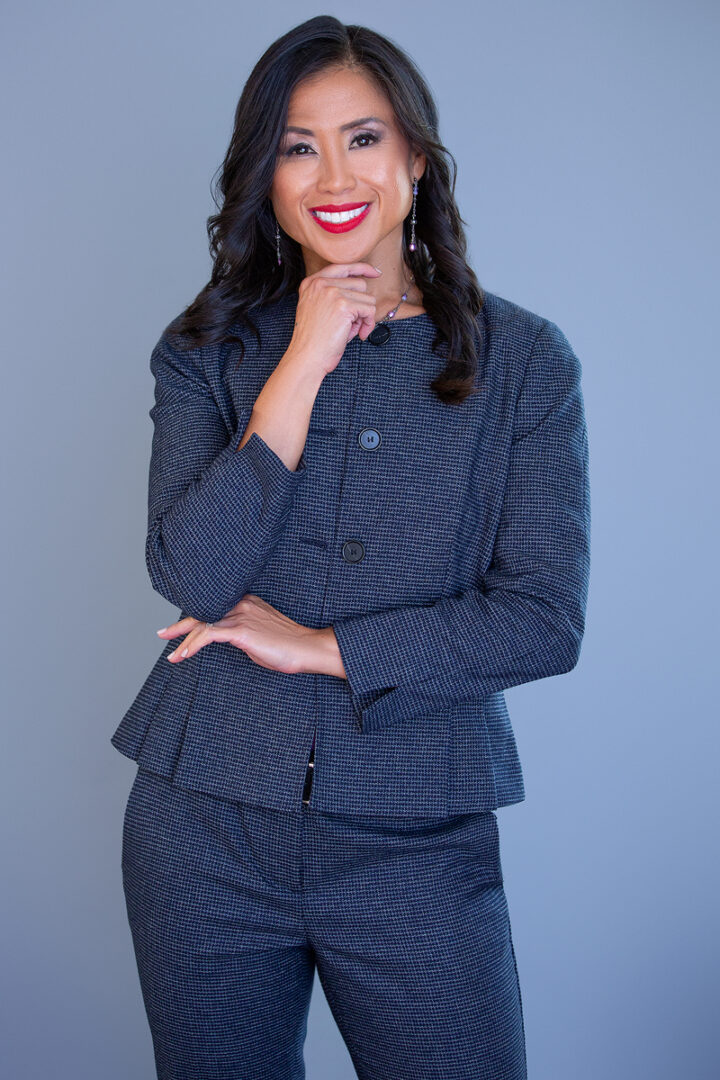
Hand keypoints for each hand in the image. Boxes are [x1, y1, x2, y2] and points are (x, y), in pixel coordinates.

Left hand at [156, 594, 344, 676]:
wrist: (307, 648)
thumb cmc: (288, 646)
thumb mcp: (260, 635)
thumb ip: (241, 632)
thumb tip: (224, 639)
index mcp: (246, 602)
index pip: (213, 607)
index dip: (193, 617)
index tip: (178, 628)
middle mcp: (240, 604)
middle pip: (202, 613)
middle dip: (179, 626)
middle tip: (162, 634)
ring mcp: (240, 616)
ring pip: (202, 625)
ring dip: (183, 641)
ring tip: (172, 655)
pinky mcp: (241, 630)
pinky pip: (209, 636)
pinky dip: (194, 645)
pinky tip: (184, 655)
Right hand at [287, 262, 382, 375]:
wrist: (306, 357)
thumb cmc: (314, 340)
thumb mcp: (318, 309)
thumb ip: (334, 296)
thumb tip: (364, 291)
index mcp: (311, 283)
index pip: (342, 267)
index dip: (361, 268)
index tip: (375, 273)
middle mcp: (320, 284)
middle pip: (359, 284)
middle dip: (361, 305)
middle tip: (352, 324)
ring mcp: (332, 293)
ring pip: (367, 298)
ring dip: (364, 317)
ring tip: (350, 331)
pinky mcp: (343, 305)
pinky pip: (369, 310)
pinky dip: (369, 324)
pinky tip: (358, 335)